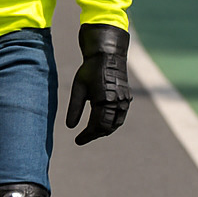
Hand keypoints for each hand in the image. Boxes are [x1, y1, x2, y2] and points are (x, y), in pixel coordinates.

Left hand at [65, 24, 130, 145]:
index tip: (77, 141)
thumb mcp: (78, 88)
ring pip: (115, 124)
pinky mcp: (127, 98)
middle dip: (94, 135)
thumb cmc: (90, 70)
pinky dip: (112, 124)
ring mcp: (124, 101)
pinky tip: (102, 124)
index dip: (87, 136)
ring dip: (104, 131)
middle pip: (106, 128)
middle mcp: (117, 102)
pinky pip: (120, 117)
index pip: (96, 126)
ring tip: (91, 133)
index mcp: (104, 100)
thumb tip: (70, 127)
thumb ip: (74, 108)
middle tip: (82, 138)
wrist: (108, 55)